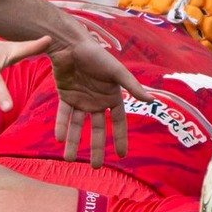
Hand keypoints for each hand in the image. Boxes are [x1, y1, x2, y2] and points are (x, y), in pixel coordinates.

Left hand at [49, 32, 151, 167]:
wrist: (71, 45)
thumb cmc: (96, 56)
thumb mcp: (116, 72)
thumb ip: (132, 87)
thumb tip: (151, 100)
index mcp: (112, 96)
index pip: (118, 122)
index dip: (120, 138)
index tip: (122, 155)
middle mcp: (97, 101)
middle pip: (98, 129)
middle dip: (96, 148)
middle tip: (96, 167)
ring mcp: (81, 99)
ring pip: (78, 126)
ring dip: (74, 142)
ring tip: (69, 159)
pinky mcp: (66, 96)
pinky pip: (64, 115)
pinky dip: (61, 126)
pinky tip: (59, 138)